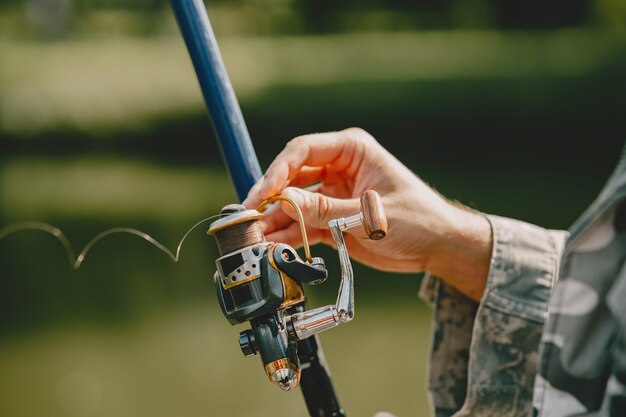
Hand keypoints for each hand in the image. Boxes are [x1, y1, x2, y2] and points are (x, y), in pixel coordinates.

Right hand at [243, 128, 491, 300]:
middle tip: (248, 218)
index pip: (302, 151)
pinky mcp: (331, 218)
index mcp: (351, 150)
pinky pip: (303, 224)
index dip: (277, 172)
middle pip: (291, 177)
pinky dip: (288, 235)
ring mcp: (333, 193)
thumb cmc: (417, 219)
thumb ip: (325, 210)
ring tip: (255, 238)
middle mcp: (338, 168)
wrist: (437, 246)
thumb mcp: (370, 214)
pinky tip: (273, 246)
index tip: (261, 194)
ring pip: (293, 203)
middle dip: (269, 198)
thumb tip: (284, 202)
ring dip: (274, 220)